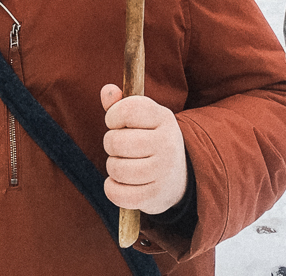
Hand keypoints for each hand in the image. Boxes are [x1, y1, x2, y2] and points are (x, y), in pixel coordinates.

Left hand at [101, 84, 188, 214]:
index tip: (116, 123)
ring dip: (112, 167)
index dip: (113, 117)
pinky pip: (118, 193)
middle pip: (116, 142)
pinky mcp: (155, 195)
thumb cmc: (150, 139)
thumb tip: (107, 90)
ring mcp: (163, 170)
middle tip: (119, 147)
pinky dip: (112, 188)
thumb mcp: (142, 117)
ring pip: (116, 168)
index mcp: (163, 117)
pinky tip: (120, 182)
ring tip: (122, 164)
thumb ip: (121, 102)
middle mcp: (167, 142)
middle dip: (110, 144)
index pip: (127, 110)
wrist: (178, 176)